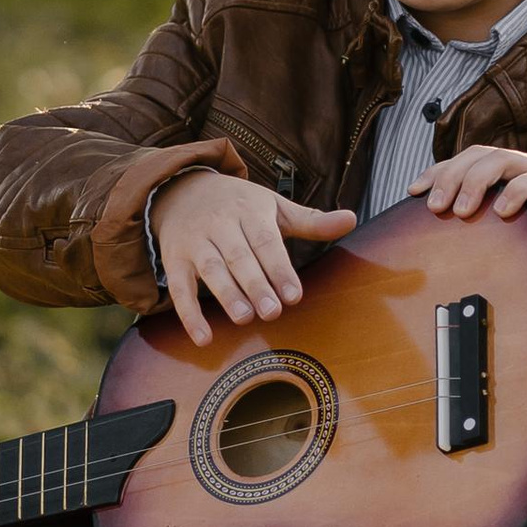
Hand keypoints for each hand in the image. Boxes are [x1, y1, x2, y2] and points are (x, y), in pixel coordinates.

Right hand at [152, 171, 356, 348]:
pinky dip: (189, 314)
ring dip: (226, 295)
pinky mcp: (174, 259)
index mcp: (249, 210)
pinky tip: (203, 337)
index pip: (265, 240)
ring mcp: (195, 241)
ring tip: (244, 318)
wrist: (182, 188)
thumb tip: (351, 219)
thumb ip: (311, 220)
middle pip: (238, 256)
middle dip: (256, 285)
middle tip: (272, 313)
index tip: (294, 296)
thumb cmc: (239, 205)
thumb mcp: (273, 206)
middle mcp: (220, 223)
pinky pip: (179, 287)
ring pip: (210, 269)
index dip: (279, 268)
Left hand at [416, 146, 526, 275]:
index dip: (437, 171)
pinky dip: (516, 192)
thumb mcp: (517, 232)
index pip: (466, 160)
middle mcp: (524, 166)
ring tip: (461, 209)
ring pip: (503, 160)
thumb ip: (490, 227)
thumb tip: (446, 244)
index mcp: (509, 173)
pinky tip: (502, 212)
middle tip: (433, 205)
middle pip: (478, 155)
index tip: (412, 192)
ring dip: (476, 181)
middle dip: (450, 176)